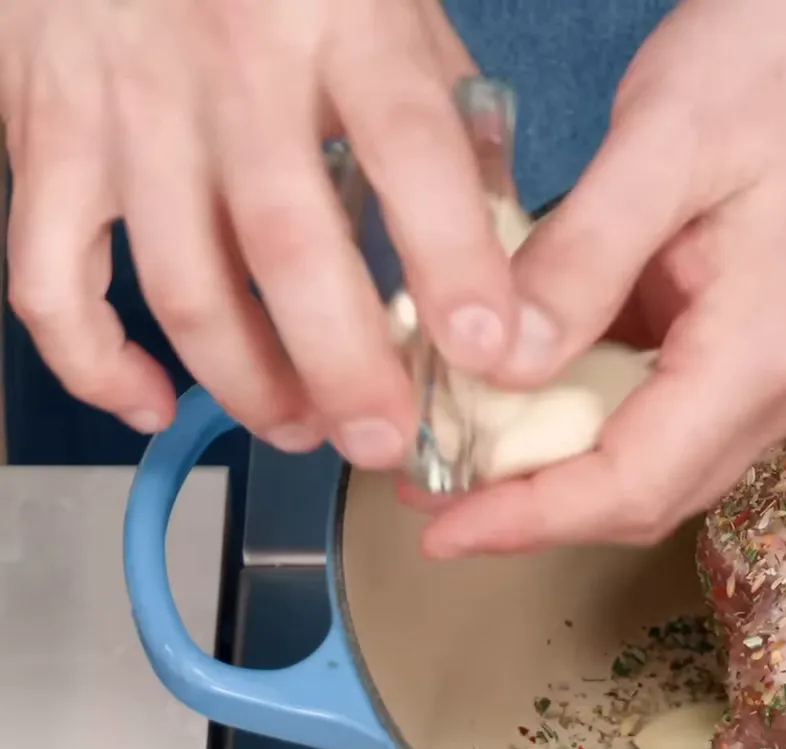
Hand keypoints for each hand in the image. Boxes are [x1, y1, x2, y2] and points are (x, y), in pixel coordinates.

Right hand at [0, 0, 516, 468]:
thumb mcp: (388, 1)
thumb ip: (444, 112)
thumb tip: (507, 246)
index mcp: (337, 20)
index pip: (410, 152)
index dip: (454, 262)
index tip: (491, 349)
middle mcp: (227, 66)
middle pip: (287, 248)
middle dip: (345, 367)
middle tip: (385, 437)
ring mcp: (124, 105)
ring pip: (179, 284)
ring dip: (246, 383)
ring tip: (305, 429)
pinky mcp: (41, 134)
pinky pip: (49, 278)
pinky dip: (95, 363)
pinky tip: (153, 404)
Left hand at [412, 0, 785, 557]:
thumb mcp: (667, 140)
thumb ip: (582, 258)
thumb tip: (501, 362)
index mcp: (769, 345)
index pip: (636, 480)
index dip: (530, 517)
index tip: (443, 526)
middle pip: (653, 490)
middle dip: (537, 502)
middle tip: (431, 482)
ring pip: (670, 456)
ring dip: (570, 462)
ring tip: (469, 435)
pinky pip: (688, 404)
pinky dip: (608, 409)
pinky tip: (542, 376)